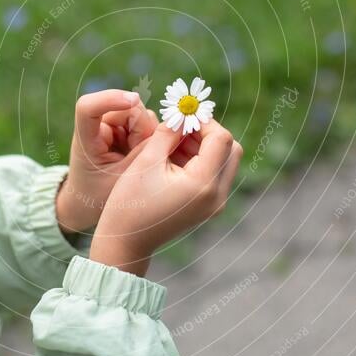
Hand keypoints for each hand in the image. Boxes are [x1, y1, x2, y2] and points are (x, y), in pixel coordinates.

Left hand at [55, 89, 158, 233]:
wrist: (90, 205)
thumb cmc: (101, 196)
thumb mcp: (126, 178)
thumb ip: (146, 151)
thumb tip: (171, 125)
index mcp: (86, 141)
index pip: (88, 108)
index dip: (109, 98)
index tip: (133, 101)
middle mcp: (97, 128)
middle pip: (127, 109)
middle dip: (143, 129)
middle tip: (141, 156)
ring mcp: (111, 127)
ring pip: (140, 115)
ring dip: (147, 135)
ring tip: (138, 160)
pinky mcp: (123, 130)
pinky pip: (145, 124)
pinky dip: (149, 137)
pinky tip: (142, 155)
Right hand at [89, 118, 242, 275]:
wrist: (125, 242)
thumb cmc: (130, 202)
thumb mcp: (146, 160)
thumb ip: (168, 132)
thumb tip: (182, 114)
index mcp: (203, 184)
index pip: (221, 139)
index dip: (204, 121)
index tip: (184, 113)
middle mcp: (216, 196)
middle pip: (230, 149)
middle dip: (207, 132)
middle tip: (182, 125)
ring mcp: (215, 204)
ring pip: (224, 160)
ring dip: (203, 144)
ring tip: (173, 140)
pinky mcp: (208, 206)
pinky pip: (214, 174)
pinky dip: (200, 159)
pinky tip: (174, 155)